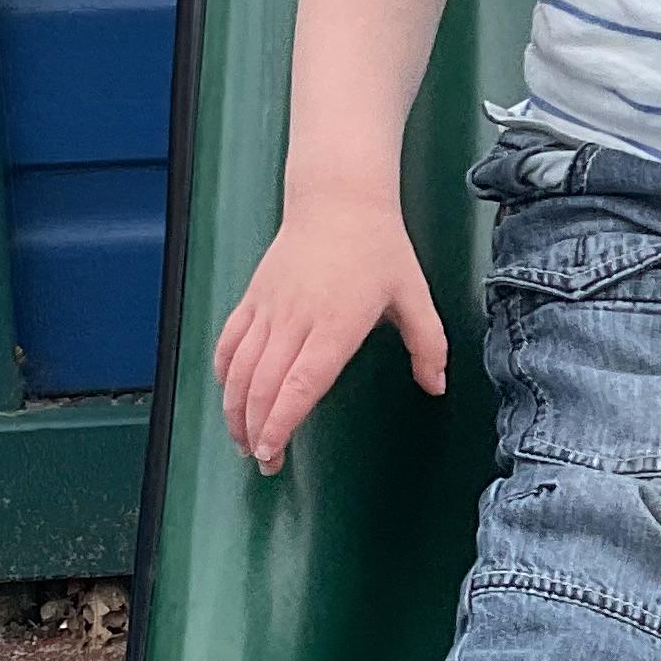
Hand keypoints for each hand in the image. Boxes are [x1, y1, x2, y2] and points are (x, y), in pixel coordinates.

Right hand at [213, 195, 446, 473]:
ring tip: (242, 440)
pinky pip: (228, 341)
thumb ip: (428, 344)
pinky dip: (223, 373)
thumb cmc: (379, 247)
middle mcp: (296, 320)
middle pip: (263, 386)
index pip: (299, 384)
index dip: (280, 422)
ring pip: (238, 369)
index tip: (272, 450)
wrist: (339, 199)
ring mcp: (269, 308)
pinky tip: (229, 395)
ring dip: (235, 409)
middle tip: (263, 462)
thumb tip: (437, 386)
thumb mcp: (414, 294)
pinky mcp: (253, 297)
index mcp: (335, 325)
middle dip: (256, 431)